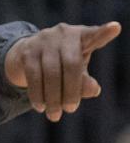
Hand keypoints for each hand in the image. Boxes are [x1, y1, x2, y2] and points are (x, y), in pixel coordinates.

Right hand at [4, 22, 120, 120]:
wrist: (29, 54)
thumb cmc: (63, 64)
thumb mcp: (78, 72)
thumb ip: (86, 81)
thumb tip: (94, 90)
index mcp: (83, 36)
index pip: (95, 35)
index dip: (104, 33)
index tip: (115, 28)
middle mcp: (63, 33)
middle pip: (71, 64)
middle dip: (70, 91)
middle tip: (70, 110)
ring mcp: (43, 40)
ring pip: (50, 72)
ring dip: (52, 97)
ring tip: (54, 115)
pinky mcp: (27, 50)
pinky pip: (33, 75)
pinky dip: (37, 94)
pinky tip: (40, 107)